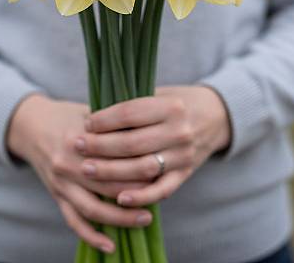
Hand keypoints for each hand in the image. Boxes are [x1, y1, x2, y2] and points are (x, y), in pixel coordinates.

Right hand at [7, 94, 152, 253]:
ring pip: (93, 208)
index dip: (138, 164)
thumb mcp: (90, 113)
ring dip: (120, 218)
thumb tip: (149, 132)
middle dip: (135, 192)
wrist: (32, 125)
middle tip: (158, 193)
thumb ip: (114, 124)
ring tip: (145, 218)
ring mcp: (60, 183)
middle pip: (106, 185)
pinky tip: (111, 245)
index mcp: (79, 139)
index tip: (160, 166)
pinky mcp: (56, 195)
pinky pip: (74, 221)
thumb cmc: (68, 116)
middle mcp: (67, 164)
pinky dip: (91, 236)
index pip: (114, 157)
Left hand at [77, 86, 230, 207]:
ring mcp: (184, 155)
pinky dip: (140, 196)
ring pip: (142, 168)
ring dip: (111, 171)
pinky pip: (162, 190)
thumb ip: (133, 107)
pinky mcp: (186, 174)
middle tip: (77, 146)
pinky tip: (118, 198)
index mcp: (171, 107)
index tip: (86, 123)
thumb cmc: (177, 103)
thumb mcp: (159, 95)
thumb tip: (93, 119)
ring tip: (87, 168)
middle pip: (132, 143)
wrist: (216, 116)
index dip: (104, 120)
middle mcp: (179, 131)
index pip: (130, 114)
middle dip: (100, 146)